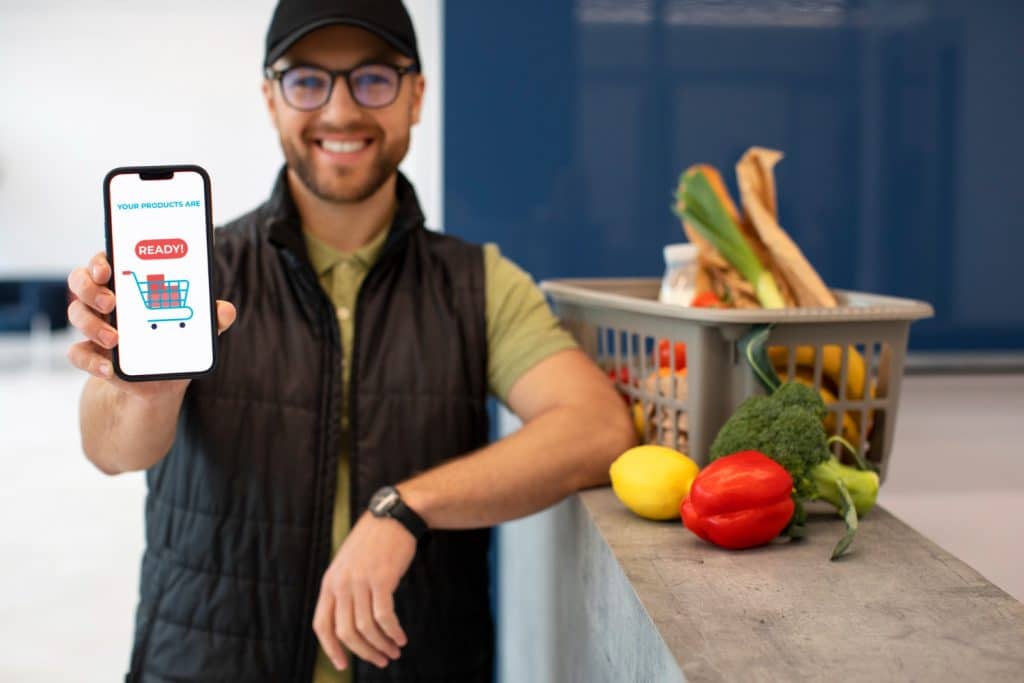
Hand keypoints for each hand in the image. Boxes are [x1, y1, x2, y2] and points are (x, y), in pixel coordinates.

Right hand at [66, 252, 236, 396]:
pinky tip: (109, 368)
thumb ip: (210, 319)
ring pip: (77, 314)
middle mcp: (107, 301)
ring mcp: (95, 326)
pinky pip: (77, 354)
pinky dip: (91, 361)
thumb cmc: (175, 343)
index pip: (107, 261)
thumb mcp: (195, 331)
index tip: (108, 268)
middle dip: (90, 288)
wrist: (160, 382)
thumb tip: (226, 310)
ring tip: (115, 340)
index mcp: (130, 286)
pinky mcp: (91, 354)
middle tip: (111, 303)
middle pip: (82, 281)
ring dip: (93, 325)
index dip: (100, 261)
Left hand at [313, 511, 415, 670]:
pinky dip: (393, 632)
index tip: (343, 665)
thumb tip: (350, 623)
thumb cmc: (373, 542)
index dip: (331, 649)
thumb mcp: (348, 564)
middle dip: (363, 652)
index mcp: (329, 582)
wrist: (393, 516)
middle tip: (380, 661)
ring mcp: (360, 581)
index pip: (321, 625)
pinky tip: (401, 638)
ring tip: (393, 652)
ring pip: (366, 628)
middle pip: (345, 632)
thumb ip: (344, 589)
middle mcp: (341, 584)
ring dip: (381, 645)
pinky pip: (385, 616)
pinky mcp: (382, 579)